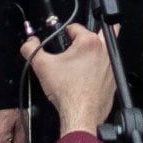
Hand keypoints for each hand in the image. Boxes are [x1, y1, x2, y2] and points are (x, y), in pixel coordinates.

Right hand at [25, 23, 116, 140]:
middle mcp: (104, 51)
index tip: (61, 38)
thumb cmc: (67, 92)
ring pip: (106, 50)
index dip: (64, 31)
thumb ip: (31, 50)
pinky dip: (100, 68)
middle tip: (78, 41)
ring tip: (81, 58)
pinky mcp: (113, 80)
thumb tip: (29, 43)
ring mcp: (111, 66)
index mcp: (88, 42)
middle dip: (89, 32)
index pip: (75, 27)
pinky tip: (87, 75)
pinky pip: (108, 68)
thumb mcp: (42, 66)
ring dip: (95, 51)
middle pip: (101, 31)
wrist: (81, 114)